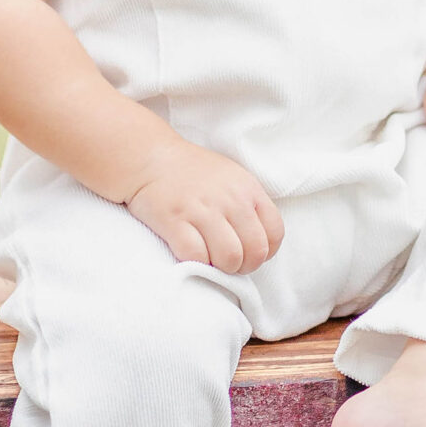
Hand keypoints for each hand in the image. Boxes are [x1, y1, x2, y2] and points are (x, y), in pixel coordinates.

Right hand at [125, 139, 284, 272]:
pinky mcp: (175, 220)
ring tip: (211, 261)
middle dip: (244, 266)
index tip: (250, 254)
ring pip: (229, 258)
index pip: (275, 233)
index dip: (266, 252)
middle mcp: (230, 199)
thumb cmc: (193, 172)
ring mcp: (202, 210)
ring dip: (221, 268)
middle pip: (255, 251)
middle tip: (229, 264)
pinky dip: (197, 263)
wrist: (151, 158)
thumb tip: (260, 242)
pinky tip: (191, 255)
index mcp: (248, 189)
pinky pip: (197, 256)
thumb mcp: (232, 178)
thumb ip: (249, 204)